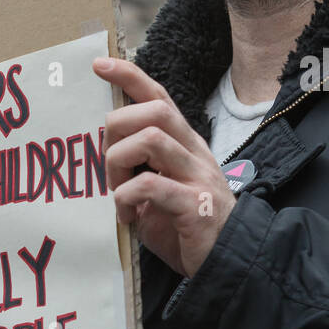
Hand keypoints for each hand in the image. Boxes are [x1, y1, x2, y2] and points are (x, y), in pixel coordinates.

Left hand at [95, 56, 235, 277]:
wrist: (229, 264)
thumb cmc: (186, 229)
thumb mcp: (157, 191)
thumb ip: (137, 169)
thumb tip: (102, 154)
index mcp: (184, 145)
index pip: (159, 98)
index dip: (129, 77)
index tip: (99, 64)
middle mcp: (194, 154)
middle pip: (153, 112)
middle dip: (117, 129)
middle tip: (108, 167)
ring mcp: (198, 178)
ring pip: (150, 139)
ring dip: (119, 163)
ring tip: (116, 191)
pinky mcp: (194, 206)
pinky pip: (149, 186)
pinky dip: (125, 197)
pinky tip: (126, 216)